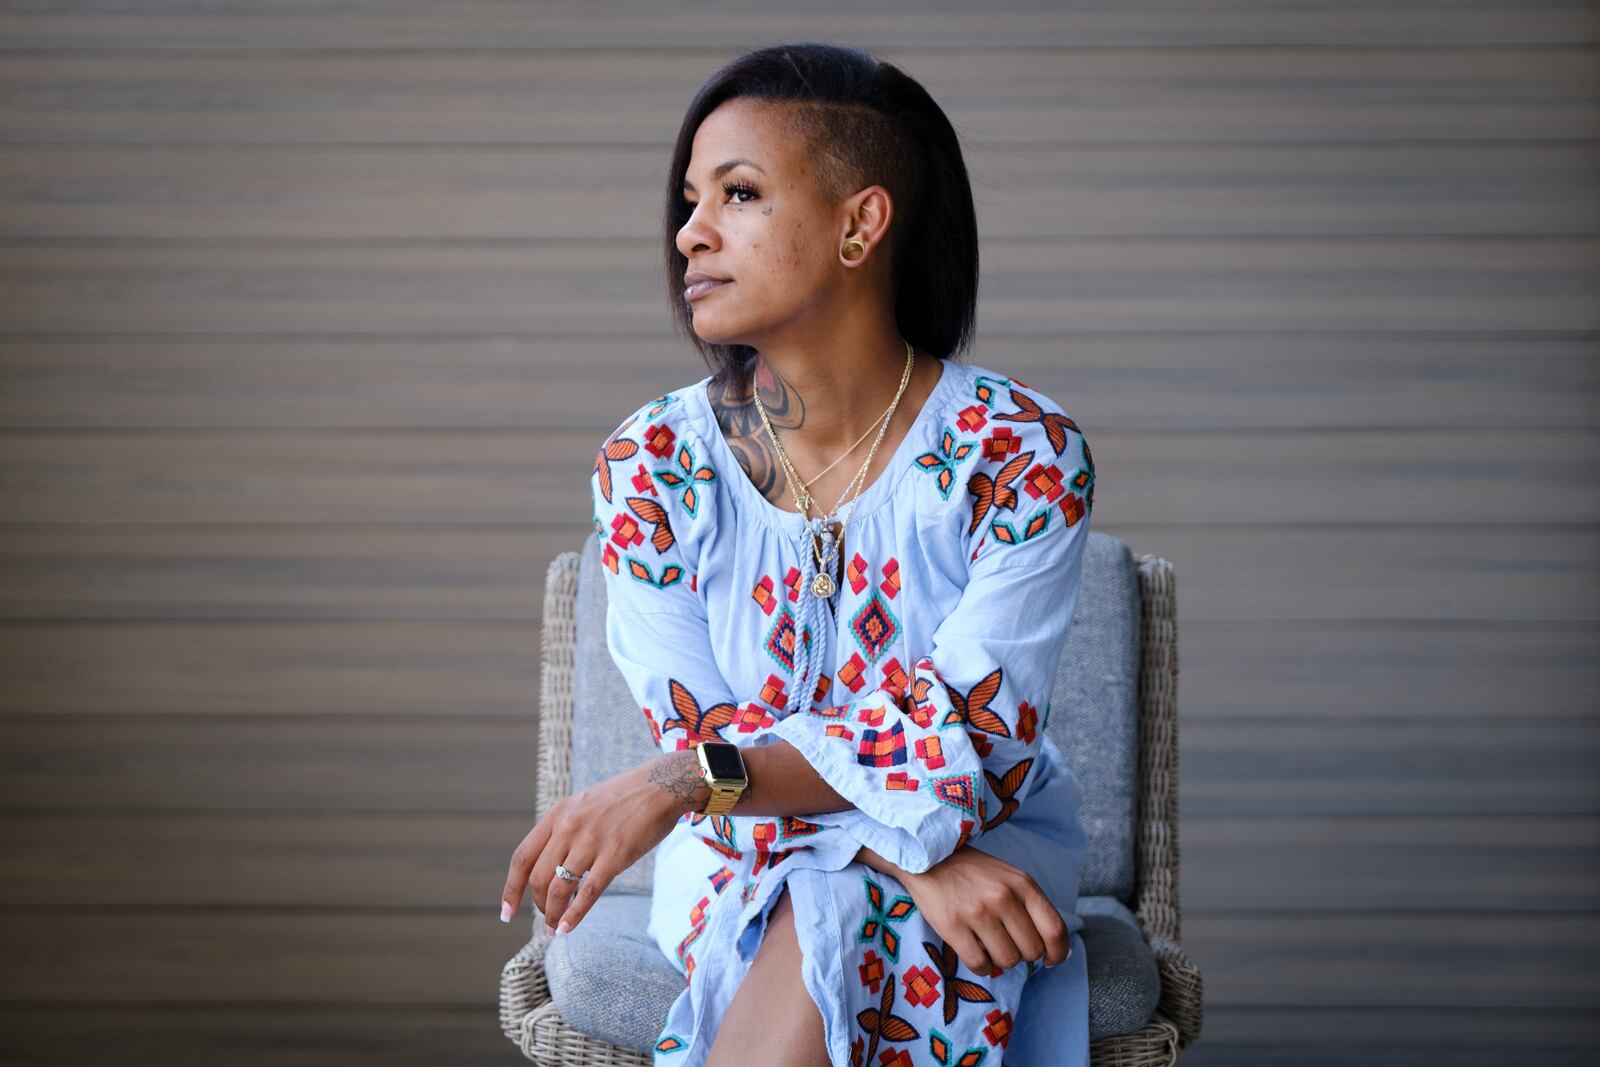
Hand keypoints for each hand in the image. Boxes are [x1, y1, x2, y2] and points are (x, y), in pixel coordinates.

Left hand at [499, 754, 688, 935]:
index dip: (510, 889)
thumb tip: (549, 867)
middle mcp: (568, 827)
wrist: (660, 786)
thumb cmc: (623, 798)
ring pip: (559, 889)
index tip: (507, 912)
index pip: (522, 858)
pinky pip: (588, 893)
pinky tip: (568, 928)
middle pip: (537, 878)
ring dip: (554, 915)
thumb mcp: (582, 805)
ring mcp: (591, 841)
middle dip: (539, 905)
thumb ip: (563, 830)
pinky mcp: (615, 855)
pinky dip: (574, 915)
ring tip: (557, 928)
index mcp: (557, 815)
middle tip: (548, 917)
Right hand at [898, 845, 1071, 974]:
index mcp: (1022, 884)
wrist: (929, 857)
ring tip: (988, 946)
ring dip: (1000, 960)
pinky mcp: (953, 926)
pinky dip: (982, 967)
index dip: (1058, 952)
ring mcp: (978, 912)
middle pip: (1032, 950)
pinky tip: (976, 953)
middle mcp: (1003, 897)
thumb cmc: (973, 872)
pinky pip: (980, 965)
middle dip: (1023, 954)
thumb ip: (1031, 906)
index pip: (1054, 929)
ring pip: (1008, 960)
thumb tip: (1052, 947)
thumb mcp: (1009, 877)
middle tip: (1008, 945)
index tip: (1051, 960)